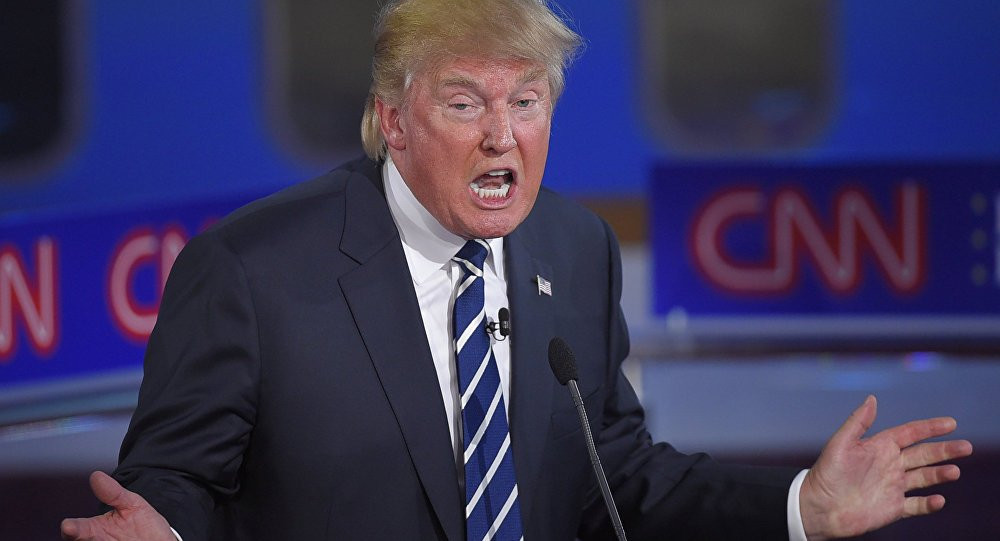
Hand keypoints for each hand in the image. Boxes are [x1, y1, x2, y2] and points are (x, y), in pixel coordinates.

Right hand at [61, 471, 175, 540]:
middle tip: (72, 531)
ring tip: (110, 539)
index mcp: (96, 529)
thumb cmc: (142, 523)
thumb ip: (114, 493)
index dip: (71, 528)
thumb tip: (96, 476)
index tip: (68, 525)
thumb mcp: (131, 504)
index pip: (77, 529)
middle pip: (81, 540)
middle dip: (76, 536)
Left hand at [799, 395, 972, 539]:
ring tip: (953, 472)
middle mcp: (890, 464)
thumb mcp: (840, 444)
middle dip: (945, 450)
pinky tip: (938, 500)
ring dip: (940, 474)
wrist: (818, 507)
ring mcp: (894, 486)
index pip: (910, 433)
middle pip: (924, 454)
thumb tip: (872, 397)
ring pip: (925, 478)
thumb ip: (858, 422)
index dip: (930, 428)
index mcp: (880, 446)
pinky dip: (929, 504)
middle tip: (965, 447)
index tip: (951, 423)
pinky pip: (917, 505)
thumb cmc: (826, 474)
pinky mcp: (894, 508)